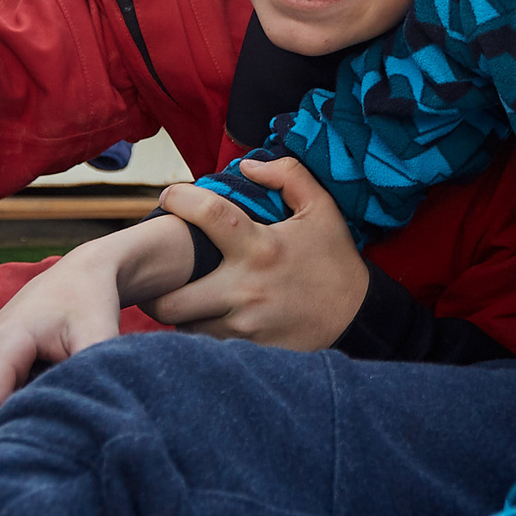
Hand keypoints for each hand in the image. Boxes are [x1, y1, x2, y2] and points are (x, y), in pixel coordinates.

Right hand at [0, 215, 195, 452]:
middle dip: (4, 452)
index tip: (44, 464)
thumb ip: (89, 377)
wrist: (77, 276)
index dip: (5, 447)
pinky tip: (36, 423)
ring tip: (47, 439)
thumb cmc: (89, 303)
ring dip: (6, 439)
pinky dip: (4, 427)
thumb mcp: (99, 335)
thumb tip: (88, 424)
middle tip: (47, 469)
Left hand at [146, 160, 369, 349]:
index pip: (207, 214)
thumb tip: (245, 165)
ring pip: (183, 327)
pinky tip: (207, 318)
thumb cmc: (334, 260)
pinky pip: (205, 345)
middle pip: (171, 299)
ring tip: (186, 296)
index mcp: (260, 246)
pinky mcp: (249, 350)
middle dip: (156, 288)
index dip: (179, 200)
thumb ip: (287, 176)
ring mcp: (244, 325)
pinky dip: (199, 332)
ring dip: (179, 312)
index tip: (168, 196)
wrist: (358, 317)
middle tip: (160, 275)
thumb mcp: (321, 209)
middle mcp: (245, 288)